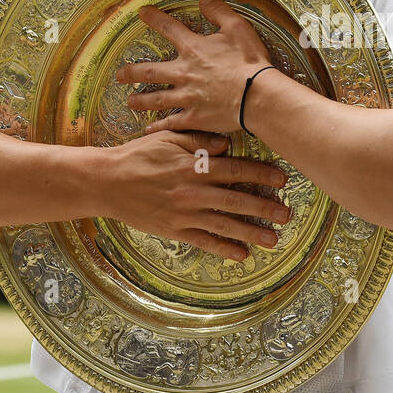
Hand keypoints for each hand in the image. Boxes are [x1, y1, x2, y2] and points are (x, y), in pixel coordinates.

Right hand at [96, 130, 291, 261]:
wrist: (106, 182)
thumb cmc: (137, 156)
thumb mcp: (168, 138)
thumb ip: (199, 141)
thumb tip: (227, 144)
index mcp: (195, 166)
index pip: (237, 170)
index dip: (262, 175)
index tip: (283, 180)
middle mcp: (194, 191)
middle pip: (238, 200)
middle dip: (265, 207)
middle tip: (286, 214)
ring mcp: (185, 213)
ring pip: (225, 224)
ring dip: (251, 232)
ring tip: (273, 239)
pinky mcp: (174, 230)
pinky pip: (204, 241)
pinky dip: (224, 249)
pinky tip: (241, 255)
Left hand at [115, 0, 271, 134]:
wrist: (257, 95)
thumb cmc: (249, 61)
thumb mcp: (238, 28)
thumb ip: (219, 12)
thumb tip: (204, 0)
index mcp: (193, 49)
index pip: (168, 29)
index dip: (154, 18)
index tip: (141, 13)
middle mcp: (183, 73)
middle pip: (150, 72)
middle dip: (132, 72)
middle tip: (119, 74)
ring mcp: (187, 97)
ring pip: (156, 99)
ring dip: (141, 100)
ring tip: (129, 101)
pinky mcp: (195, 117)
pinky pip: (172, 123)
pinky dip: (160, 127)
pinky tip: (149, 130)